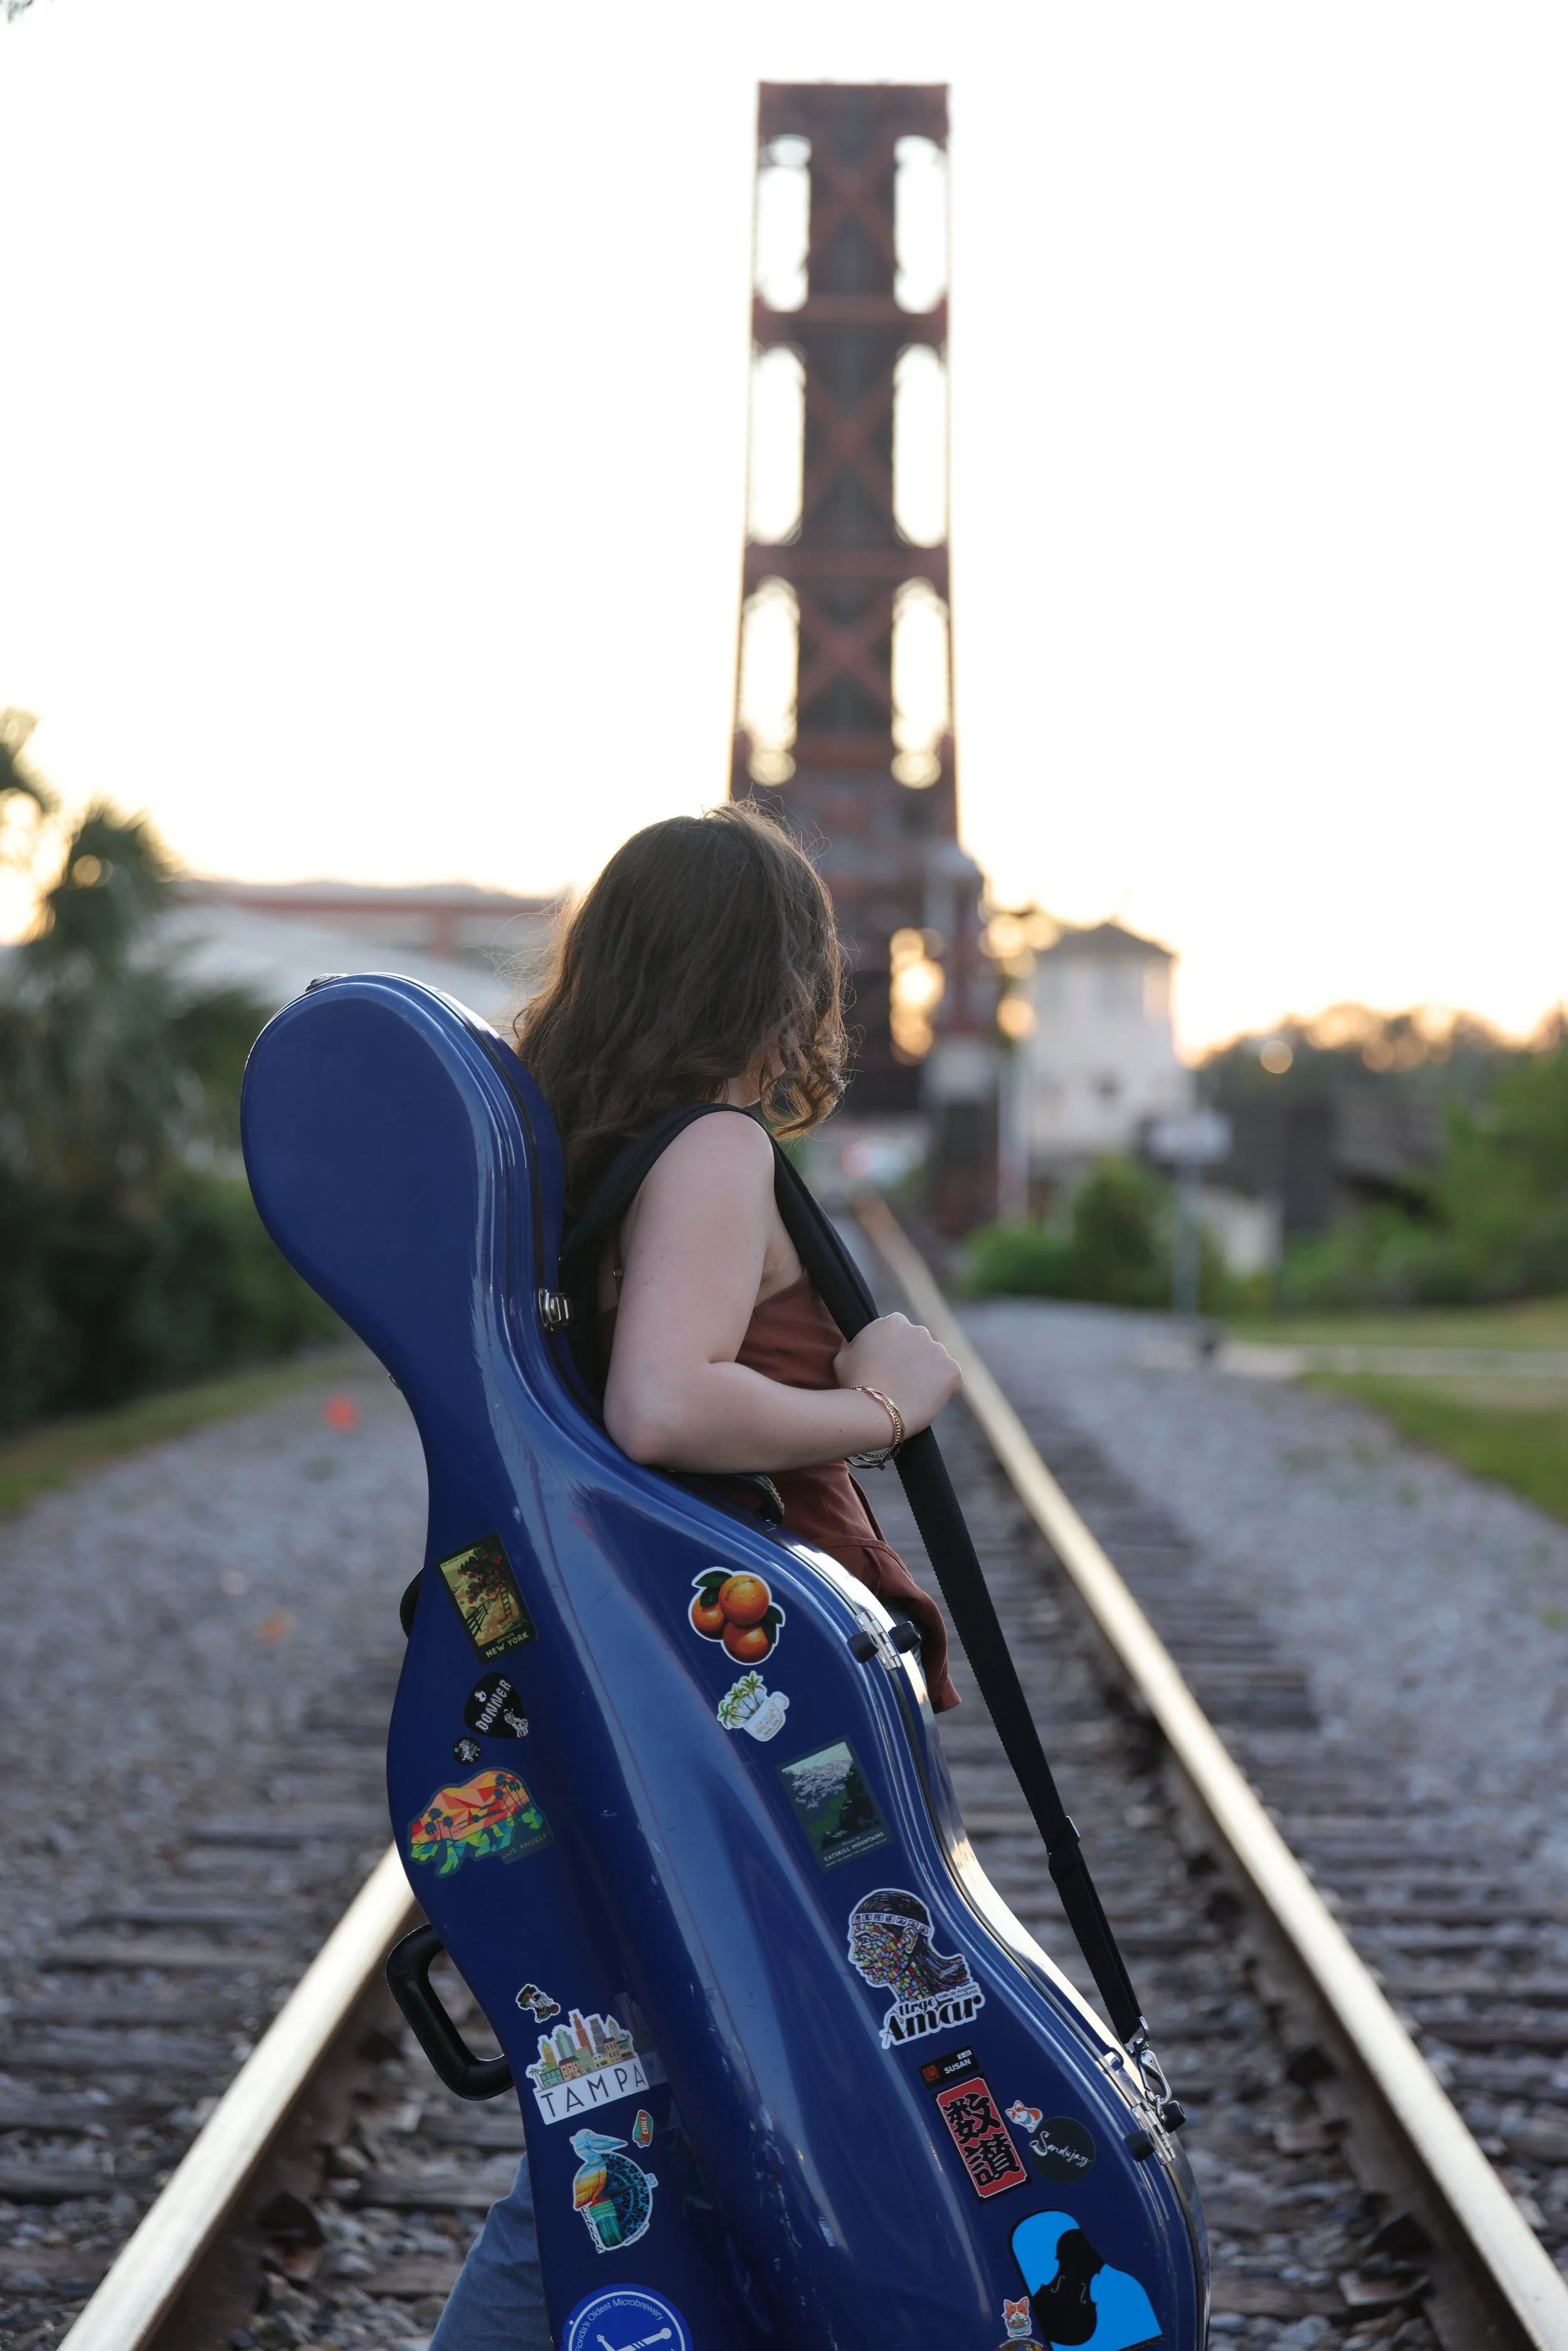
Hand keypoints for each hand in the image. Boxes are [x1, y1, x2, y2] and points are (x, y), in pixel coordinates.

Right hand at [833, 1313, 960, 1437]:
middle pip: (919, 1345)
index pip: (899, 1332)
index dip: (894, 1350)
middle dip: (912, 1360)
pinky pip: (950, 1378)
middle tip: (899, 1382)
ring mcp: (938, 1350)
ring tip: (910, 1394)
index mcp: (894, 1321)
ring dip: (927, 1373)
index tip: (888, 1366)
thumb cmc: (855, 1384)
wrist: (875, 1410)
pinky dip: (942, 1389)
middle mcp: (919, 1330)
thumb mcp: (843, 1355)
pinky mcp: (952, 1370)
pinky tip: (925, 1400)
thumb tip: (858, 1341)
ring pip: (935, 1361)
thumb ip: (856, 1342)